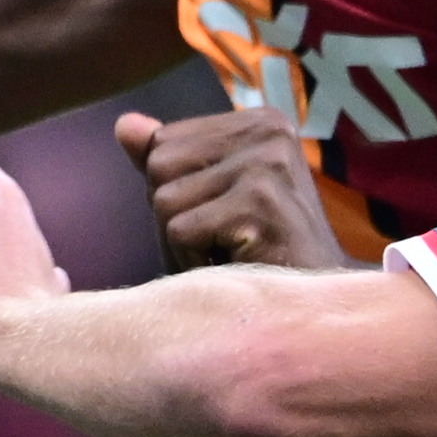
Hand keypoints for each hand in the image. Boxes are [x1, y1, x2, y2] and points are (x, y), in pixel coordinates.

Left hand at [115, 97, 351, 270]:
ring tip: (231, 257)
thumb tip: (124, 124)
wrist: (312, 314)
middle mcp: (269, 131)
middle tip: (225, 244)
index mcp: (259, 122)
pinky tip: (234, 270)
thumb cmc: (257, 258)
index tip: (223, 220)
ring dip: (185, 246)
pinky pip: (180, 232)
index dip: (176, 193)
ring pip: (164, 201)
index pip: (162, 144)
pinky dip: (194, 264)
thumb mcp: (208, 201)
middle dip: (175, 217)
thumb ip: (169, 161)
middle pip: (158, 166)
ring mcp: (268, 164)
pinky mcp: (260, 202)